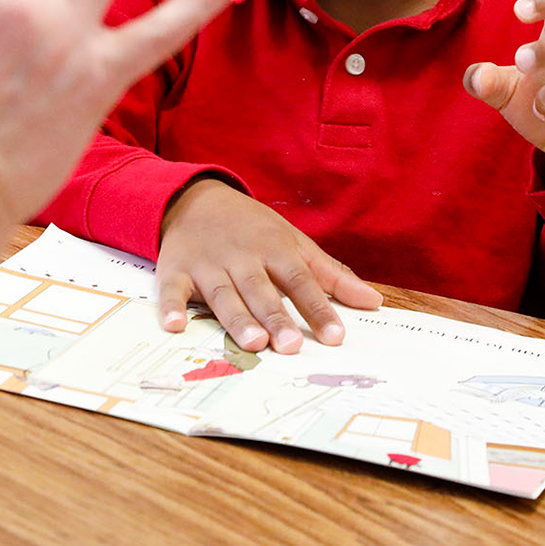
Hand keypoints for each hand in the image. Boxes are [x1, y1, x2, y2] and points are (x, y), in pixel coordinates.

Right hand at [156, 179, 381, 353]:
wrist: (195, 199)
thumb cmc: (252, 228)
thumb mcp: (293, 242)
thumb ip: (330, 275)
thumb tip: (373, 302)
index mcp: (274, 249)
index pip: (300, 281)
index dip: (318, 309)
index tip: (335, 336)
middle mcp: (242, 257)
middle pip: (261, 291)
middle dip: (276, 317)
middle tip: (291, 346)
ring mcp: (208, 264)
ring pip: (224, 294)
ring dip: (236, 318)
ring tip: (252, 343)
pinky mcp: (176, 270)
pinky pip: (172, 290)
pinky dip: (171, 307)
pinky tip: (175, 325)